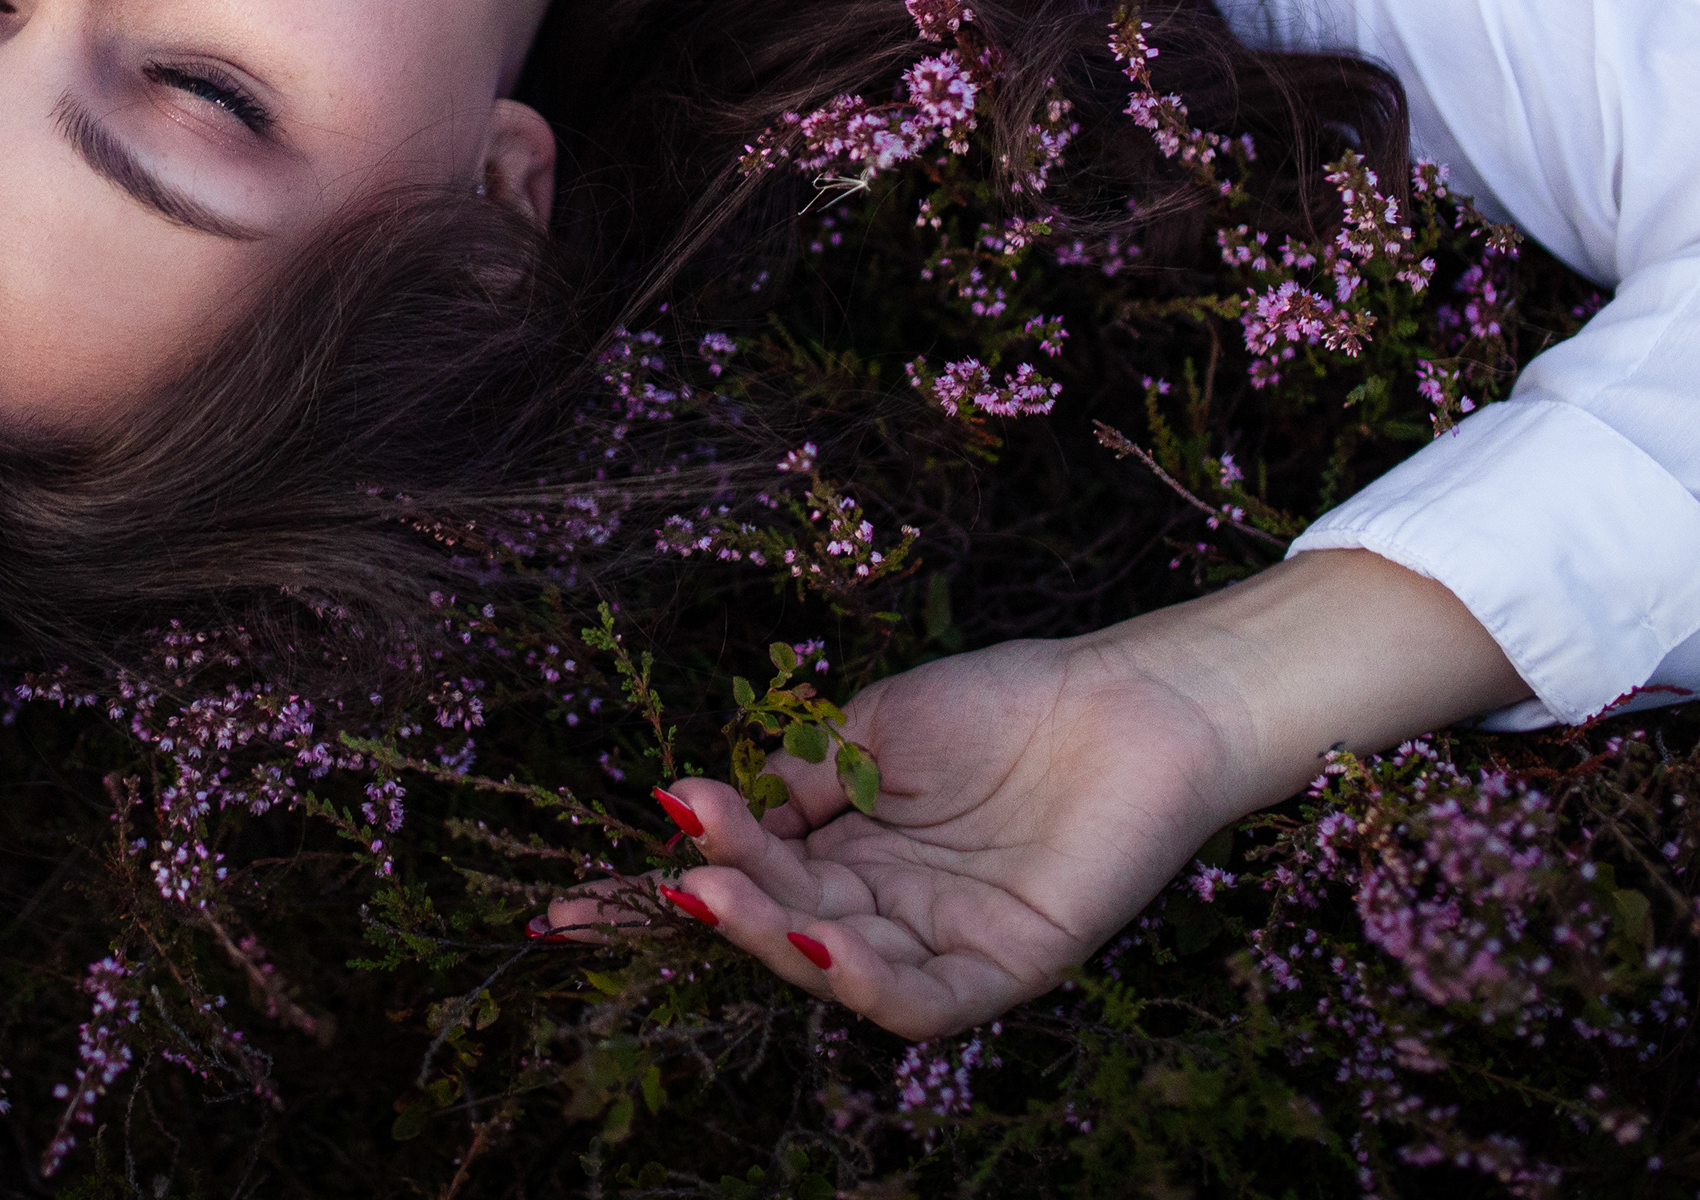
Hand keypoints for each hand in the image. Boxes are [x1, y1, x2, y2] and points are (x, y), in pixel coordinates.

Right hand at [545, 550, 1528, 1038]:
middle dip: (717, 904)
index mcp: (849, 855)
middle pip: (780, 925)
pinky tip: (826, 939)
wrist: (1131, 700)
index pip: (745, 880)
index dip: (670, 885)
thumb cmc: (1008, 701)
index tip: (567, 905)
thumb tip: (707, 808)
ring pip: (836, 966)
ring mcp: (941, 943)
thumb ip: (799, 782)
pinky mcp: (1004, 967)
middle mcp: (885, 909)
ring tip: (718, 891)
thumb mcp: (875, 732)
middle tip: (670, 870)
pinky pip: (923, 999)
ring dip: (774, 937)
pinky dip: (868, 982)